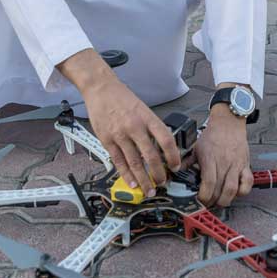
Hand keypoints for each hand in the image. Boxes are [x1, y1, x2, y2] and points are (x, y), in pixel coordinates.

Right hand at [82, 77, 181, 195]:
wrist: (100, 88)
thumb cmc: (122, 98)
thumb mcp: (142, 108)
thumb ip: (150, 127)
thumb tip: (160, 148)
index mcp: (147, 117)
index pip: (166, 139)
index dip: (173, 156)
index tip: (176, 165)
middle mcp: (135, 126)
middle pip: (151, 155)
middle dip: (158, 173)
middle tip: (162, 182)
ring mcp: (120, 134)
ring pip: (134, 162)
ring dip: (143, 179)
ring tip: (148, 189)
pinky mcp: (107, 140)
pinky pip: (118, 161)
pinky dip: (126, 174)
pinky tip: (132, 183)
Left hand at [195, 104, 252, 206]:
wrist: (228, 123)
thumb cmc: (212, 135)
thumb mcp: (196, 147)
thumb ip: (186, 161)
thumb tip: (175, 171)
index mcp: (209, 158)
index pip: (208, 183)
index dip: (204, 196)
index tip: (200, 199)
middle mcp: (223, 163)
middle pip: (220, 190)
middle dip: (213, 201)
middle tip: (208, 203)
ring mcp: (235, 165)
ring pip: (233, 190)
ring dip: (226, 200)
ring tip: (219, 201)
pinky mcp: (245, 165)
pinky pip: (248, 183)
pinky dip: (243, 191)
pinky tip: (235, 192)